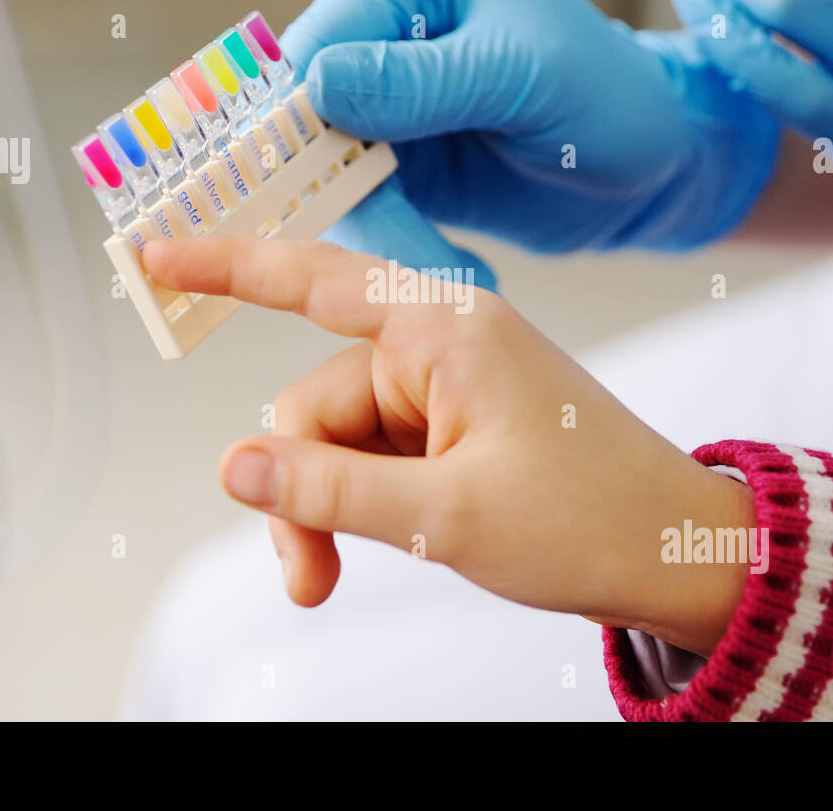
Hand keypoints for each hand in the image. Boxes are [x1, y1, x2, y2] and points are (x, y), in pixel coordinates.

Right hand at [143, 236, 753, 656]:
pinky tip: (394, 541)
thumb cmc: (590, 521)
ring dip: (331, 510)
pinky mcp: (458, 423)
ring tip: (338, 579)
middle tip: (309, 579)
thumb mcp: (445, 516)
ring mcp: (450, 385)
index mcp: (445, 330)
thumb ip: (328, 490)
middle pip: (315, 405)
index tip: (153, 253)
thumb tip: (233, 467)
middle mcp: (441, 343)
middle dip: (299, 492)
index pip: (312, 280)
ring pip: (340, 440)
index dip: (225, 266)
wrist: (679, 554)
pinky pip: (378, 453)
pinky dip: (365, 503)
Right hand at [284, 0, 778, 255]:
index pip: (320, 37)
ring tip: (457, 276)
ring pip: (326, 175)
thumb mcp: (522, 75)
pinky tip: (461, 270)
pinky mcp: (392, 163)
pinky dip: (399, 251)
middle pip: (304, 111)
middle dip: (339, 190)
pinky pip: (363, 212)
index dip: (302, 113)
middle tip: (391, 261)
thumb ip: (419, 81)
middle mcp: (379, 28)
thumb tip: (315, 84)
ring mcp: (379, 100)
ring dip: (381, 236)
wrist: (652, 165)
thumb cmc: (607, 93)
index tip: (318, 183)